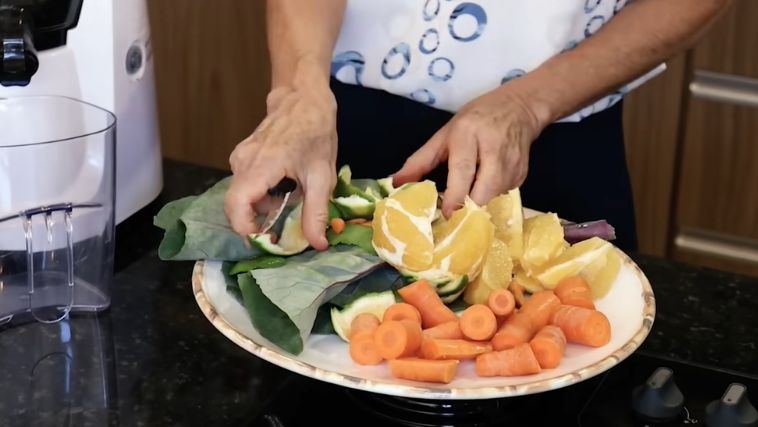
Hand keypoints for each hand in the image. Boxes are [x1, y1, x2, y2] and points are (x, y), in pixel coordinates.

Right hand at [224, 84, 337, 250]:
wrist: (304, 99)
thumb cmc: (315, 133)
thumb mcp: (322, 177)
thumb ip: (316, 212)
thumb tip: (317, 244)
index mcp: (260, 167)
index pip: (236, 207)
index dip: (246, 231)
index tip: (268, 242)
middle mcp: (242, 162)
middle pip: (235, 206)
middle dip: (255, 224)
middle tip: (280, 233)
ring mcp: (239, 157)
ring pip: (242, 196)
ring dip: (262, 208)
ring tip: (291, 200)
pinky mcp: (242, 155)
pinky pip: (246, 184)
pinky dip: (262, 194)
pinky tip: (284, 187)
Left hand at [393, 87, 543, 216]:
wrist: (518, 108)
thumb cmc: (474, 121)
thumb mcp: (444, 134)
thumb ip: (420, 160)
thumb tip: (396, 183)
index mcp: (469, 134)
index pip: (463, 169)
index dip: (455, 194)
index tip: (447, 213)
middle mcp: (494, 148)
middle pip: (485, 188)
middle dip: (469, 206)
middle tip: (454, 215)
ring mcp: (513, 162)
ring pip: (494, 196)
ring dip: (479, 202)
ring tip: (468, 194)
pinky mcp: (522, 173)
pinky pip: (504, 195)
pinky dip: (491, 196)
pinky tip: (485, 186)